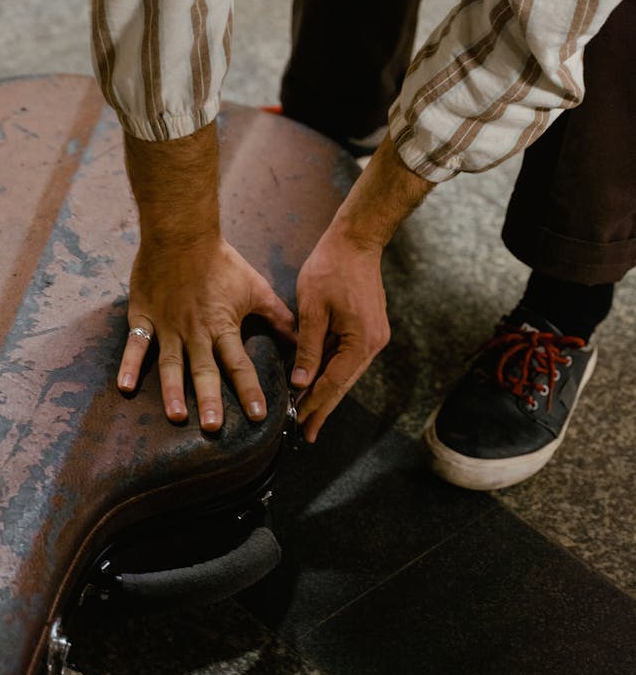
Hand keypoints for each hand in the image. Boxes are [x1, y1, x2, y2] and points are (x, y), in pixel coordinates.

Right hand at [118, 235, 294, 430]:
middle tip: (215, 428)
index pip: (239, 365)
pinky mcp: (143, 317)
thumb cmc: (221, 261)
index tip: (259, 416)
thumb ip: (277, 317)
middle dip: (210, 401)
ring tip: (177, 416)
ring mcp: (167, 326)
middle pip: (205, 371)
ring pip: (171, 364)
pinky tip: (124, 388)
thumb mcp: (256, 288)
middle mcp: (195, 332)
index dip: (249, 391)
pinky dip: (128, 366)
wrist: (182, 234)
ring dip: (173, 391)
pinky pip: (135, 345)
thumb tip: (300, 339)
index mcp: (222, 327)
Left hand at [291, 131, 431, 441]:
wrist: (356, 241)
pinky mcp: (369, 329)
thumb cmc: (330, 269)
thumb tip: (301, 383)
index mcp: (360, 342)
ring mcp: (374, 337)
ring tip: (310, 414)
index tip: (299, 423)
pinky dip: (333, 373)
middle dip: (324, 408)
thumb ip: (308, 348)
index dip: (315, 404)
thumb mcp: (312, 309)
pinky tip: (320, 383)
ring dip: (328, 392)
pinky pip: (348, 359)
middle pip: (344, 384)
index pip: (333, 382)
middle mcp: (373, 344)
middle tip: (307, 433)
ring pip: (346, 373)